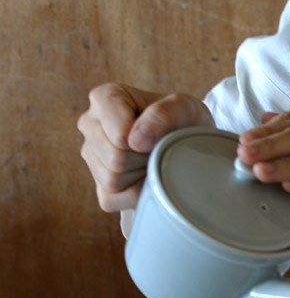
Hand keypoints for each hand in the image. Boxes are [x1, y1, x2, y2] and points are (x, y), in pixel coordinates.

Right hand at [77, 83, 213, 211]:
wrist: (191, 145)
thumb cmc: (184, 122)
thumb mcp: (184, 108)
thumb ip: (162, 114)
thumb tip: (133, 141)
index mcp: (103, 99)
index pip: (119, 134)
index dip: (146, 139)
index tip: (159, 131)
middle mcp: (90, 125)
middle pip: (114, 157)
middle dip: (144, 158)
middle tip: (158, 148)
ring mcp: (91, 156)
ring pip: (111, 179)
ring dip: (141, 174)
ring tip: (153, 159)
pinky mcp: (100, 185)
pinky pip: (111, 198)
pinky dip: (136, 193)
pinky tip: (146, 177)